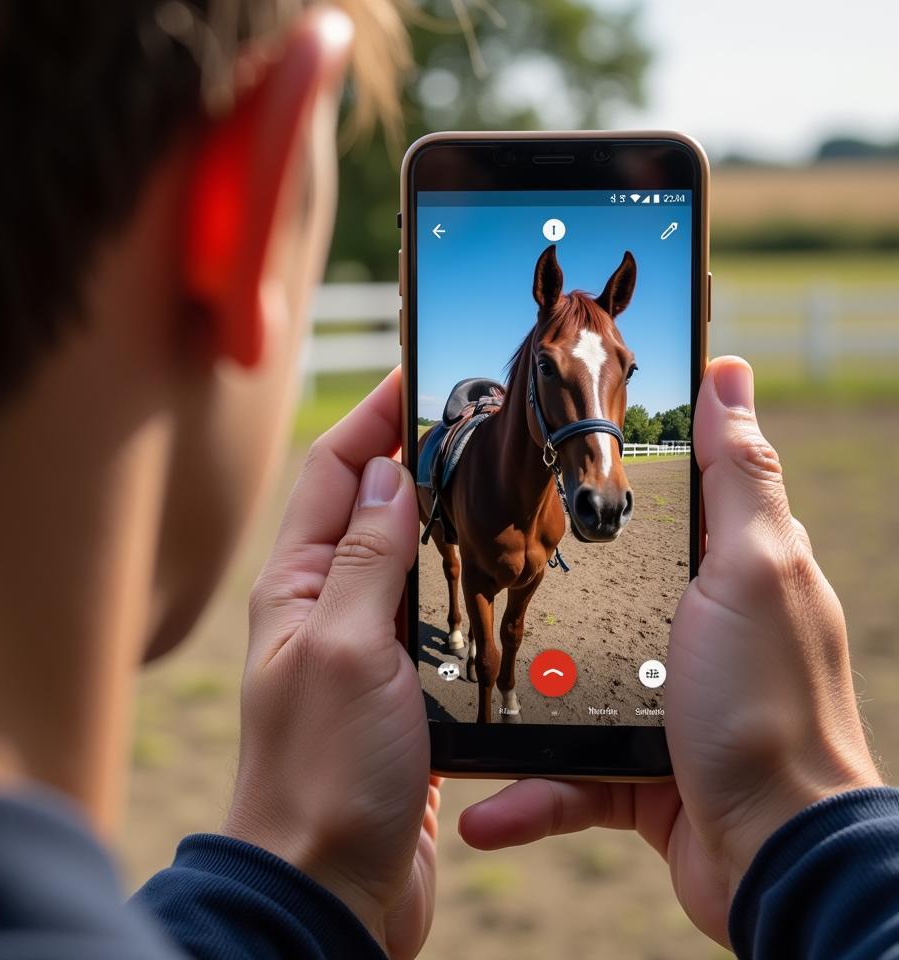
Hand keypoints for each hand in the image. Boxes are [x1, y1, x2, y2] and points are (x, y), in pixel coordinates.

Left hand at [222, 368, 436, 958]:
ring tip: (495, 478)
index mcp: (297, 584)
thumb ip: (364, 559)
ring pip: (406, 554)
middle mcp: (326, 604)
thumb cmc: (321, 774)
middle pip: (370, 503)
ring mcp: (364, 644)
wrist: (332, 889)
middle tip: (474, 417)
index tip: (420, 369)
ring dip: (442, 514)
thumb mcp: (344, 650)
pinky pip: (430, 611)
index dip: (374, 415)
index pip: (333, 470)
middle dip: (414, 453)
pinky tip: (499, 573)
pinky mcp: (401, 685)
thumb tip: (387, 474)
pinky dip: (459, 579)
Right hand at [458, 356, 880, 945]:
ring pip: (561, 688)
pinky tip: (482, 811)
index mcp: (716, 575)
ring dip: (507, 703)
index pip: (655, 502)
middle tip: (456, 566)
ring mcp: (654, 705)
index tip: (528, 446)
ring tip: (448, 690)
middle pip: (593, 593)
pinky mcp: (632, 772)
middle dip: (525, 589)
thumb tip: (730, 368)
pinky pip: (565, 776)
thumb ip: (735, 475)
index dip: (598, 468)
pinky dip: (527, 794)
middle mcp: (686, 635)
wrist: (778, 857)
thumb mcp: (751, 569)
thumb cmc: (768, 703)